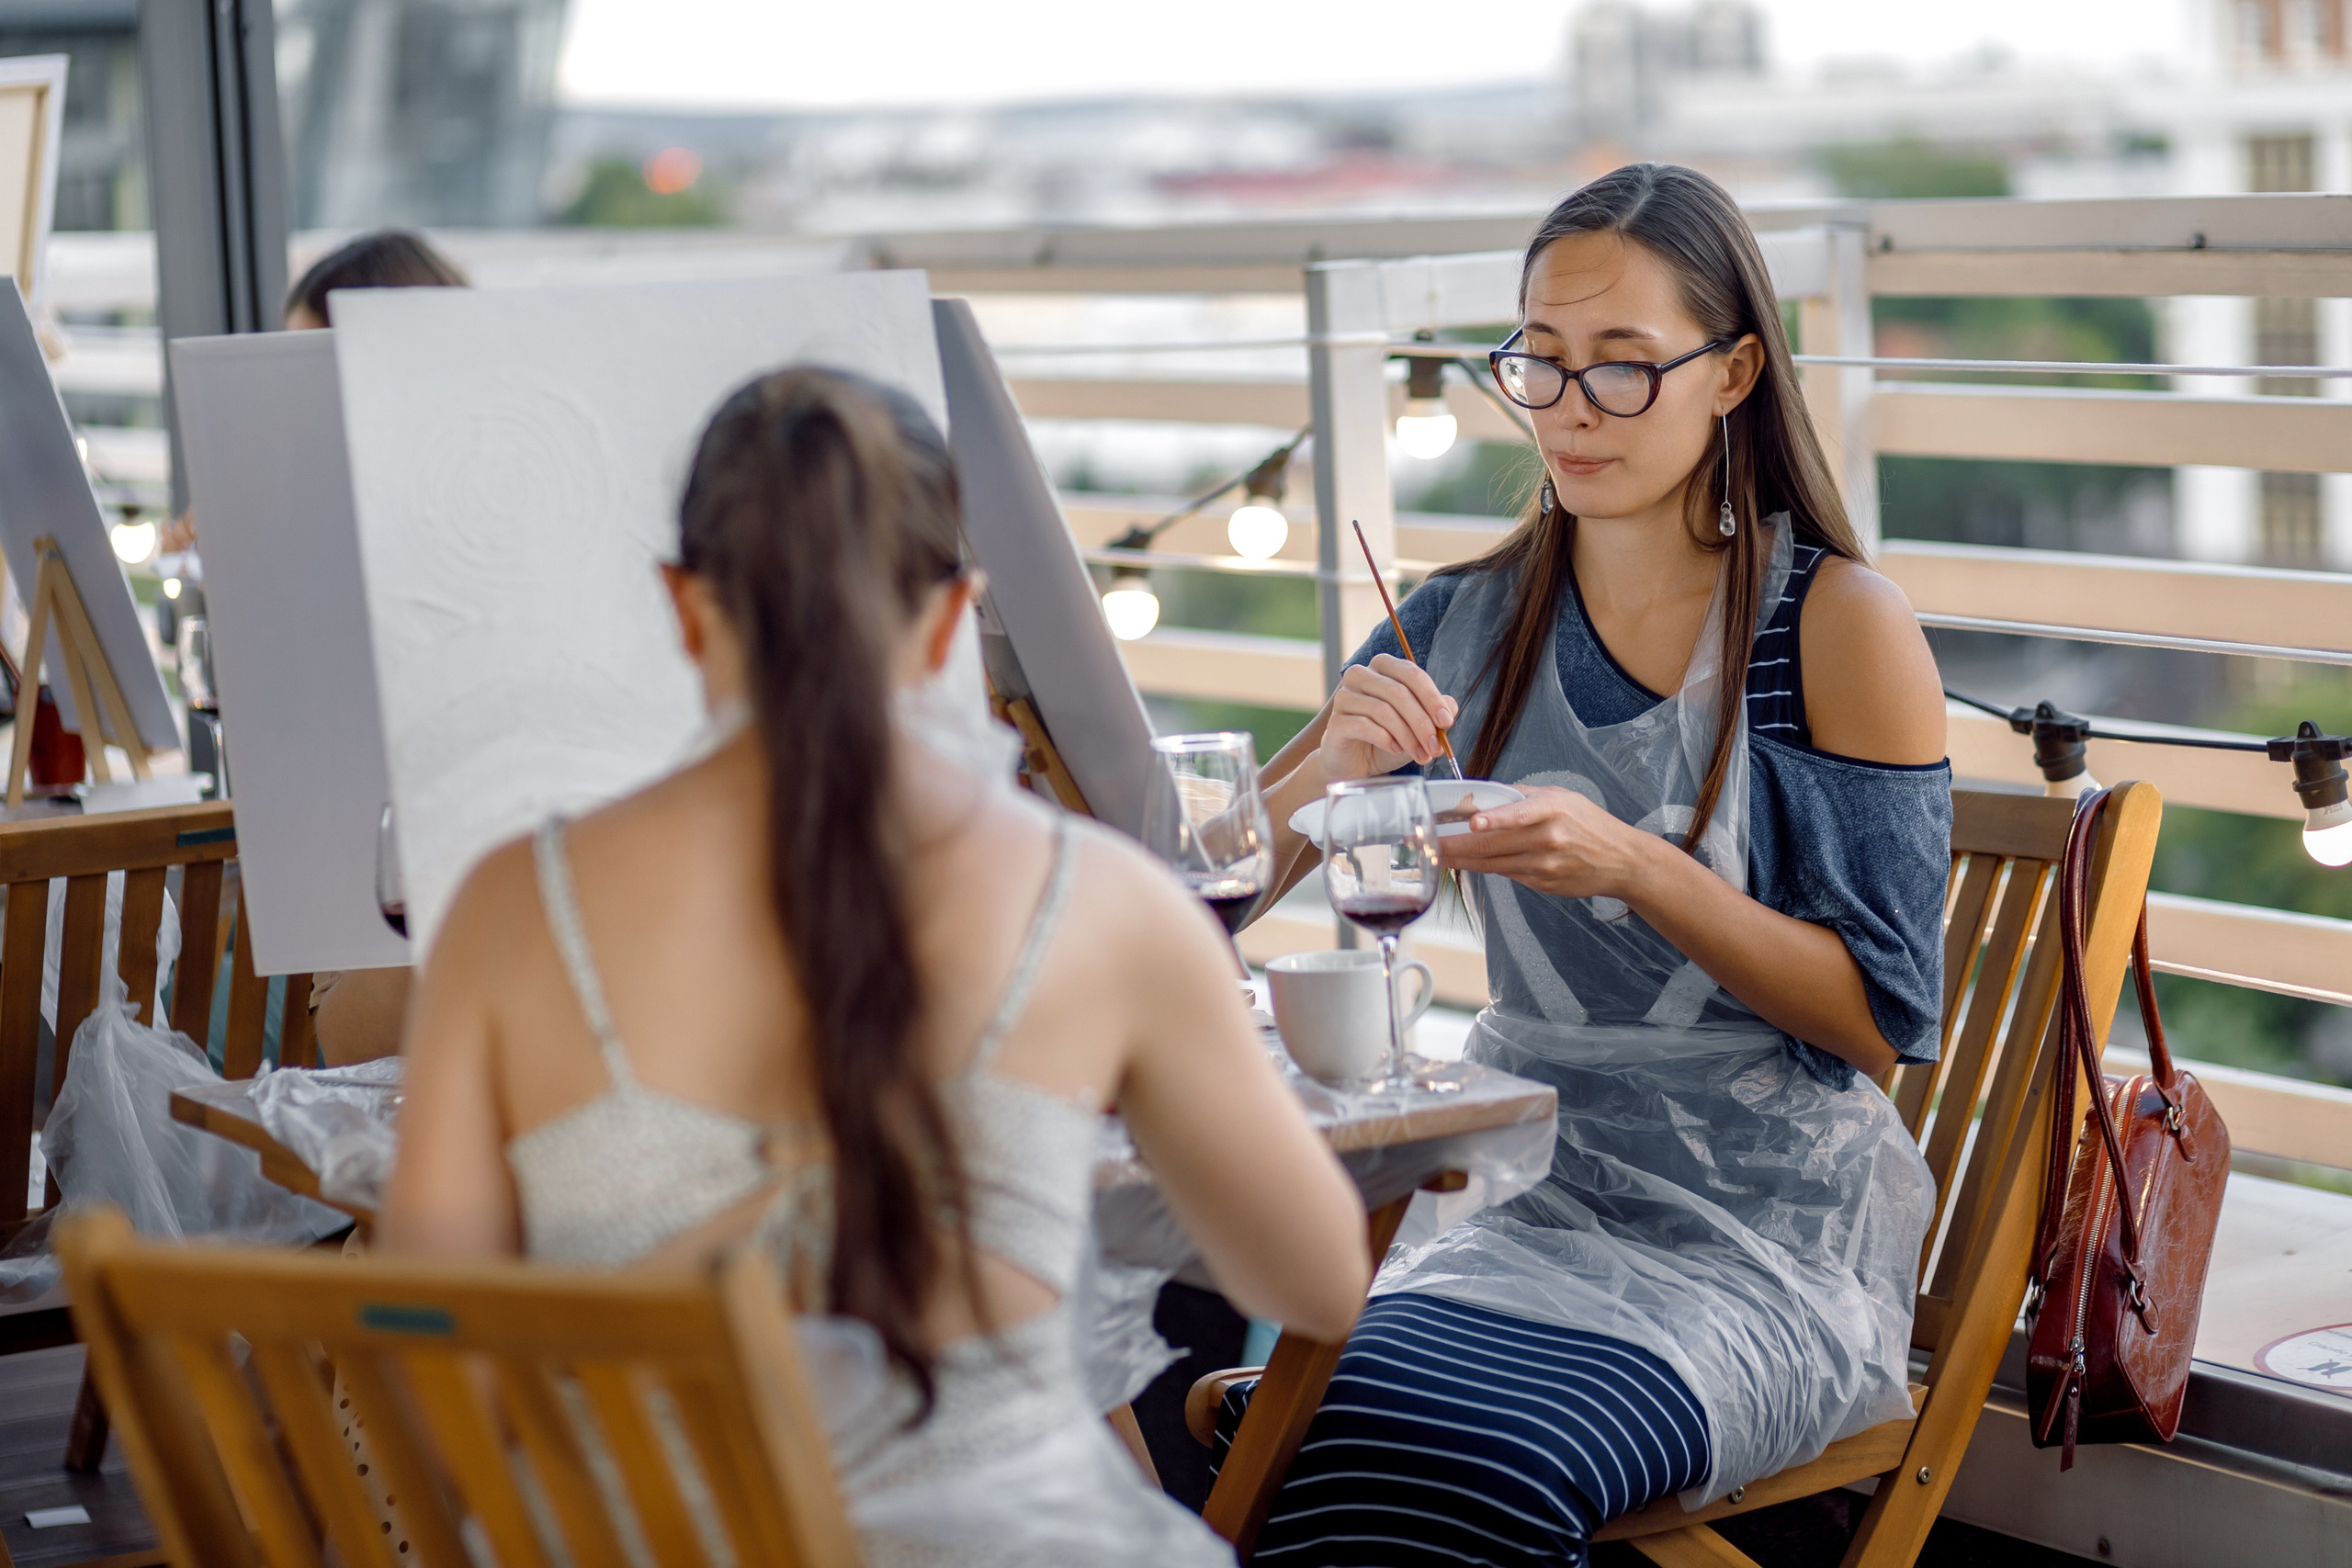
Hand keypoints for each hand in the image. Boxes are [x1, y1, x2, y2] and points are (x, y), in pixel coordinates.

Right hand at [1322, 654, 1458, 780]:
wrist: (1356, 764)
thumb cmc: (1388, 739)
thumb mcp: (1418, 725)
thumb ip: (1436, 712)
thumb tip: (1450, 708)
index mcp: (1383, 667)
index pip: (1411, 674)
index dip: (1432, 698)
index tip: (1447, 722)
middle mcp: (1360, 675)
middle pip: (1398, 692)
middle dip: (1422, 723)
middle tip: (1435, 747)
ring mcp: (1345, 697)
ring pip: (1383, 711)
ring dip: (1407, 736)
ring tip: (1419, 754)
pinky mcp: (1336, 721)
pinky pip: (1364, 725)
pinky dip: (1386, 740)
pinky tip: (1394, 749)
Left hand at [1437, 785, 1658, 900]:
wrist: (1620, 861)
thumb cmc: (1589, 823)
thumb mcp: (1561, 796)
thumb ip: (1522, 795)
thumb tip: (1484, 795)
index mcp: (1552, 810)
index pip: (1520, 814)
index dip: (1495, 820)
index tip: (1474, 823)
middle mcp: (1547, 838)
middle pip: (1493, 845)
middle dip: (1455, 845)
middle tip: (1427, 843)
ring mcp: (1544, 865)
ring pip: (1492, 864)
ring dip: (1460, 860)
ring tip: (1435, 854)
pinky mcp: (1541, 883)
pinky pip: (1504, 874)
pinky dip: (1483, 867)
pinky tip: (1465, 862)